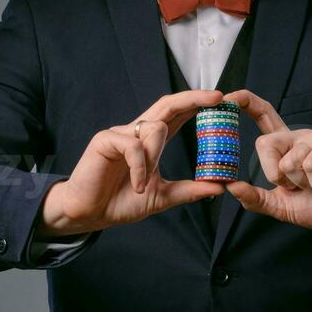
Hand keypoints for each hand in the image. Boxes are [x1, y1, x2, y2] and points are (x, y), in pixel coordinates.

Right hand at [37, 90, 226, 235]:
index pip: (178, 115)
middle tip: (216, 98)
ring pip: (154, 128)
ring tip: (145, 184)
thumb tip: (221, 187)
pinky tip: (137, 185)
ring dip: (156, 157)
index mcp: (151, 141)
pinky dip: (140, 168)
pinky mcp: (105, 140)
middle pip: (168, 105)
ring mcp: (121, 133)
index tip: (221, 101)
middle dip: (193, 98)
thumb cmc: (120, 202)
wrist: (90, 214)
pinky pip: (134, 147)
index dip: (197, 105)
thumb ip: (189, 190)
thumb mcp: (163, 197)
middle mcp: (137, 132)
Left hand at [220, 89, 311, 233]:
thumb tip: (230, 186)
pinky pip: (310, 164)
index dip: (246, 102)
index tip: (228, 98)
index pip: (263, 115)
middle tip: (296, 186)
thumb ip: (254, 198)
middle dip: (275, 175)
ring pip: (288, 161)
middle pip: (264, 144)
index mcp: (283, 146)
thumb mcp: (278, 205)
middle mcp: (297, 137)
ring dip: (301, 183)